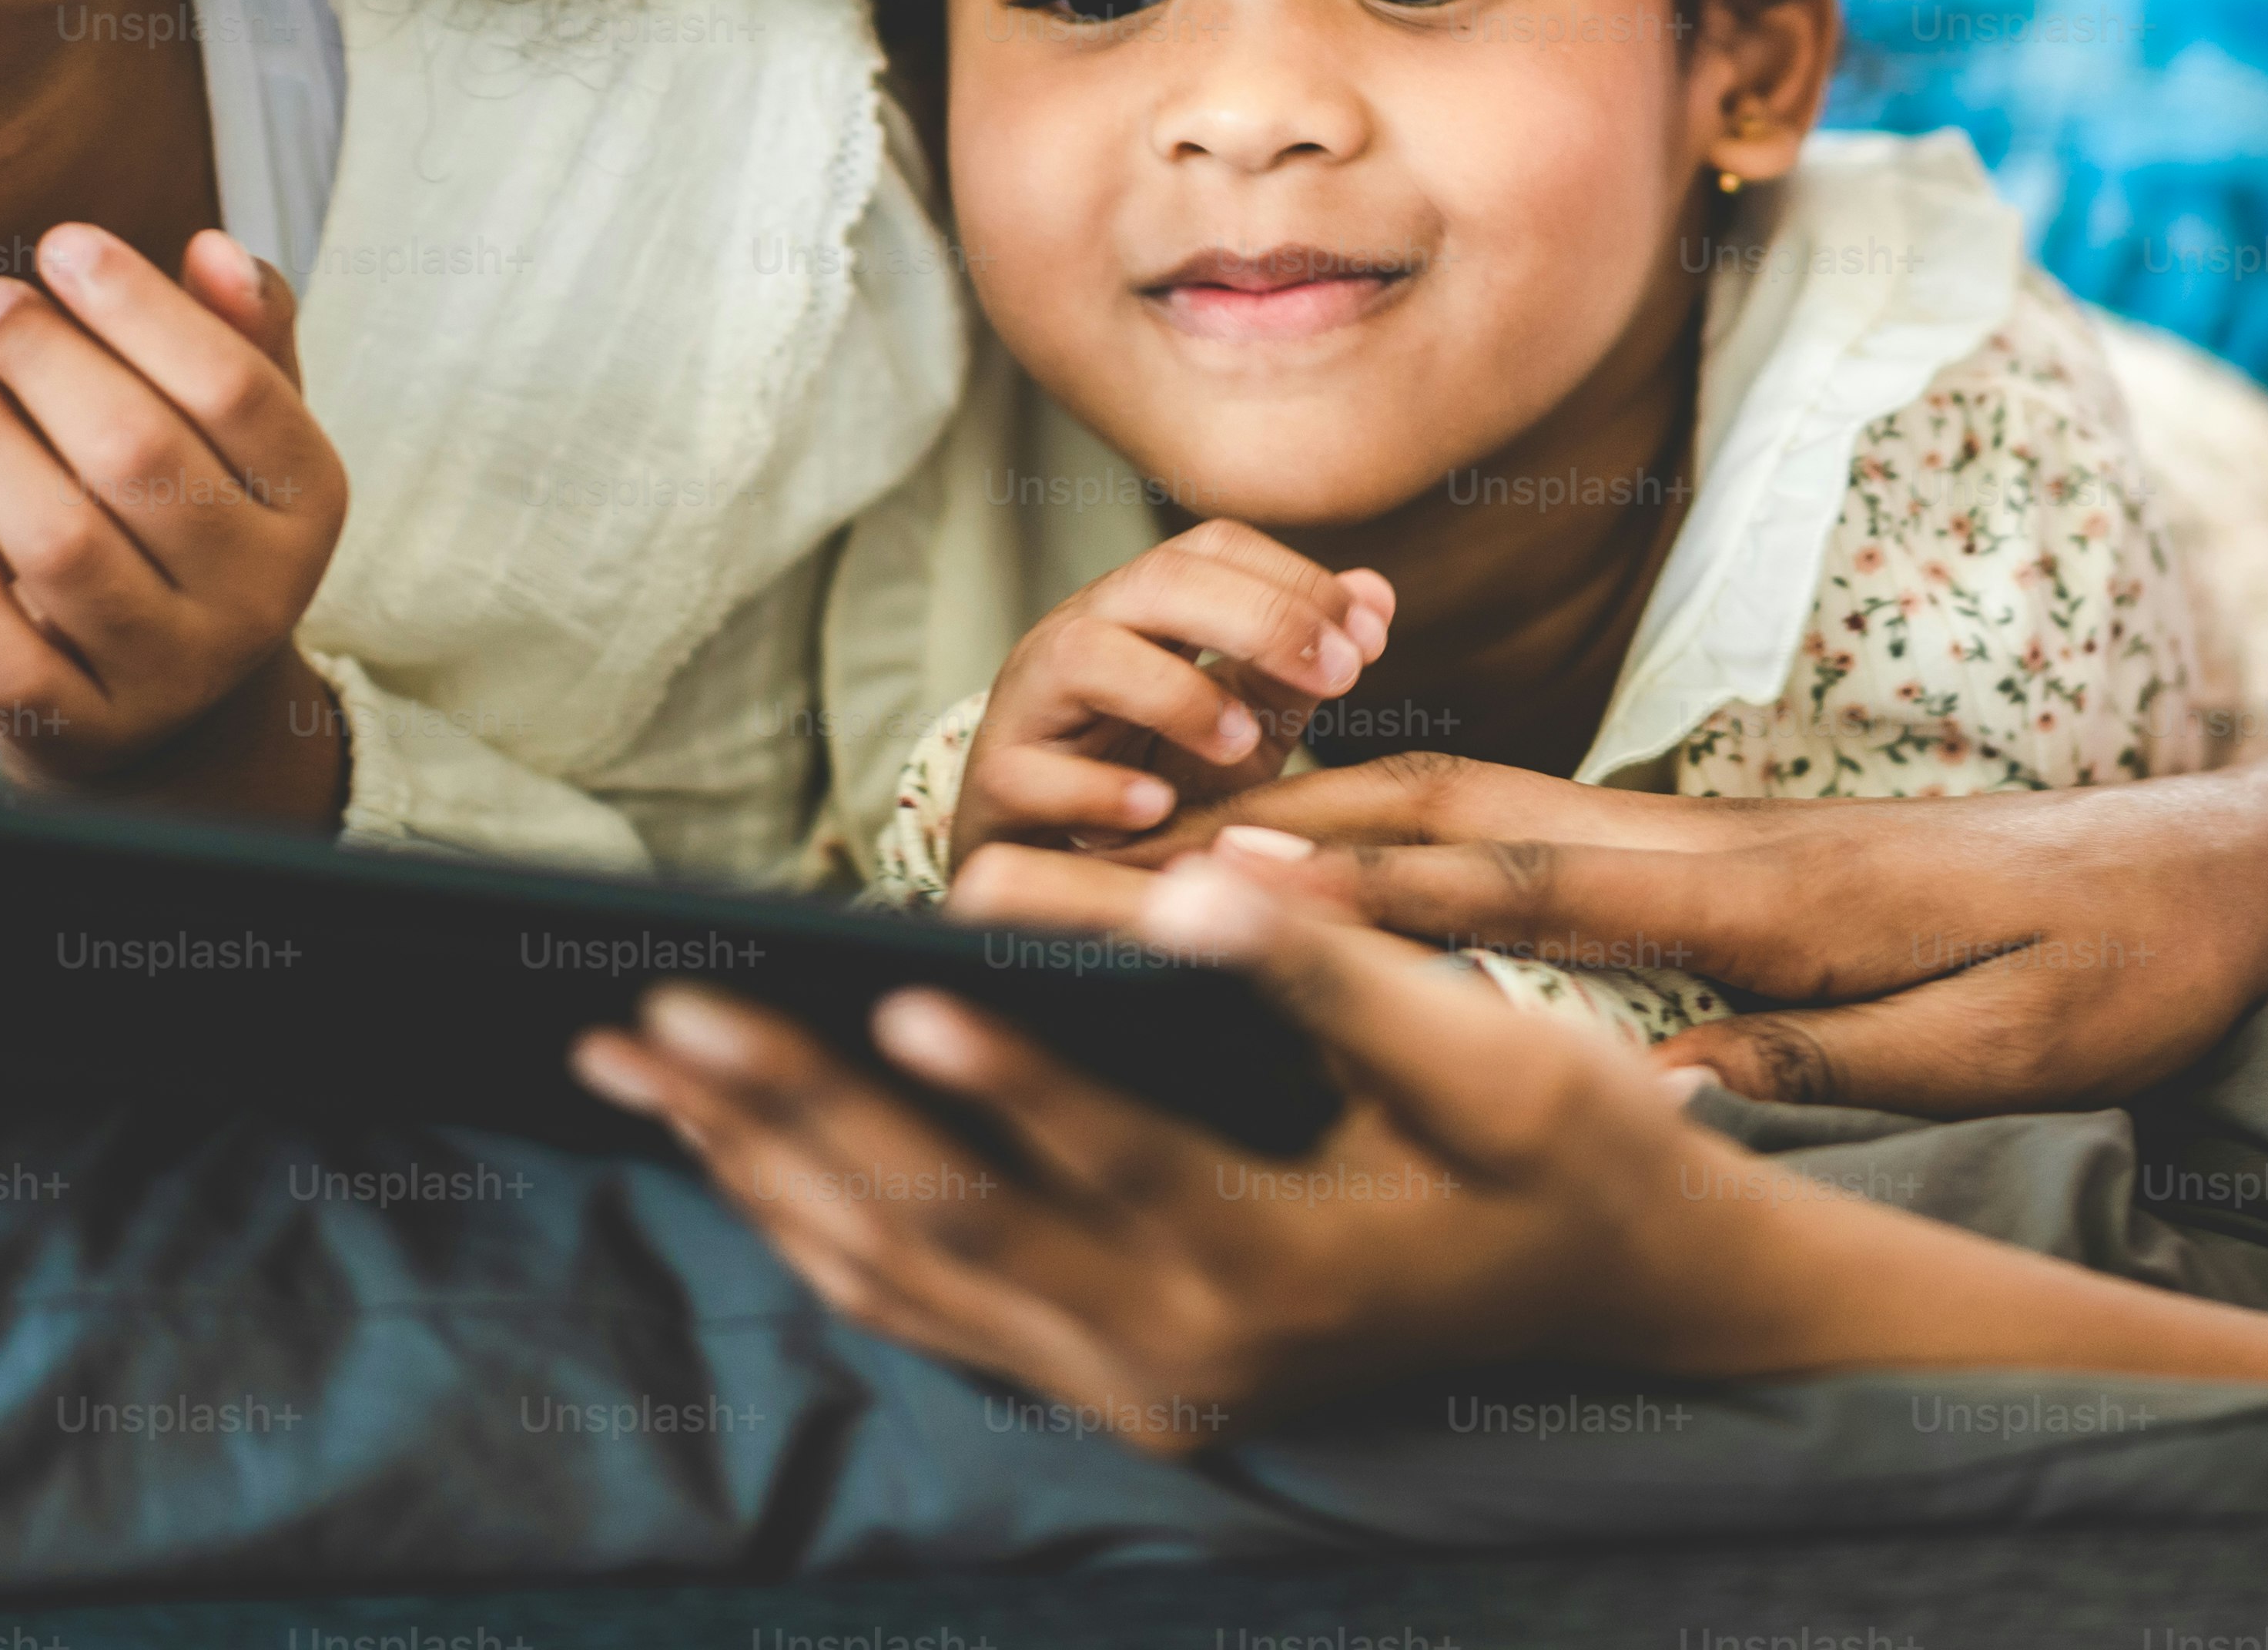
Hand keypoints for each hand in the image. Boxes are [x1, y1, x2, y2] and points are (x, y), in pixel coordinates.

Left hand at [0, 223, 349, 809]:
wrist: (182, 713)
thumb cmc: (200, 530)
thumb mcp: (245, 440)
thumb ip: (241, 340)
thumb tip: (213, 249)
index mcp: (309, 501)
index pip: (232, 387)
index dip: (140, 306)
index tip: (61, 245)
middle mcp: (260, 592)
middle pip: (139, 456)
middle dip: (47, 363)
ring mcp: (176, 671)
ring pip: (65, 551)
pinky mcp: (91, 735)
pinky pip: (15, 665)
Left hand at [573, 858, 1780, 1446]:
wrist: (1630, 1300)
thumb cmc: (1573, 1157)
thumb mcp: (1498, 1056)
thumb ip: (1333, 973)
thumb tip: (1195, 887)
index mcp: (1277, 1267)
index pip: (1105, 1161)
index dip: (999, 1081)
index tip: (888, 991)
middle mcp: (1181, 1350)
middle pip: (948, 1227)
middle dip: (786, 1112)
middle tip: (656, 1013)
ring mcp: (1140, 1381)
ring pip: (908, 1279)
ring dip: (760, 1168)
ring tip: (637, 1062)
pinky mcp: (1120, 1375)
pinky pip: (932, 1310)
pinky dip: (819, 1226)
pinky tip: (736, 1153)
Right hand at [946, 522, 1391, 865]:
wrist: (1051, 865)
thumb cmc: (1149, 781)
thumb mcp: (1239, 726)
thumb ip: (1295, 666)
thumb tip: (1376, 593)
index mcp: (1142, 609)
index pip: (1214, 548)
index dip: (1296, 579)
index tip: (1369, 635)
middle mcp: (1081, 633)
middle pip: (1161, 580)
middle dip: (1263, 618)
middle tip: (1342, 673)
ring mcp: (1030, 703)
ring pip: (1089, 652)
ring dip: (1179, 693)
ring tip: (1243, 743)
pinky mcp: (996, 781)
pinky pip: (1034, 771)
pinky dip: (1102, 789)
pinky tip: (1156, 809)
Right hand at [1170, 753, 2267, 1114]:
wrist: (2227, 861)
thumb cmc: (2131, 961)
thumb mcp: (2016, 1044)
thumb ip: (1836, 1061)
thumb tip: (1656, 1092)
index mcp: (1776, 894)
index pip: (1533, 886)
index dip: (1375, 889)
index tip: (1230, 879)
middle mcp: (1723, 843)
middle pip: (1473, 808)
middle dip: (1304, 817)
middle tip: (1144, 835)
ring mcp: (1724, 837)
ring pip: (1497, 805)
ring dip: (1347, 809)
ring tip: (1196, 826)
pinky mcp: (1739, 856)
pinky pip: (1547, 838)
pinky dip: (1429, 837)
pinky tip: (1359, 858)